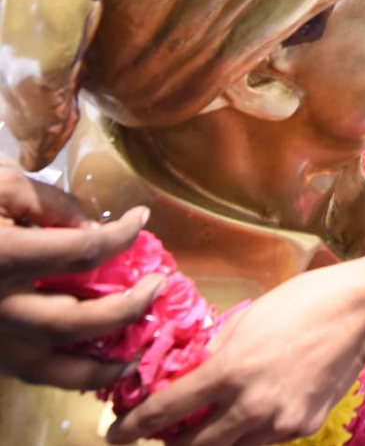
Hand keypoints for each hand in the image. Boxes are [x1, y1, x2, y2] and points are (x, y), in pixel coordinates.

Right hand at [0, 168, 159, 389]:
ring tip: (138, 352)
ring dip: (99, 364)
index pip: (80, 252)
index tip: (141, 220)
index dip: (121, 236)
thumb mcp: (2, 182)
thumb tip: (94, 231)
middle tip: (158, 286)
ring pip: (49, 365)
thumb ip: (50, 204)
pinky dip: (66, 375)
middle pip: (72, 320)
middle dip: (125, 308)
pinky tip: (96, 365)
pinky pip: (28, 371)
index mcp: (2, 257)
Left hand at [105, 255, 364, 445]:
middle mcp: (251, 405)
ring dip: (214, 440)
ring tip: (212, 422)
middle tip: (164, 435)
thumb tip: (190, 370)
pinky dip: (252, 431)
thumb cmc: (304, 302)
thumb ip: (215, 350)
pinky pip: (266, 440)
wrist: (362, 312)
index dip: (133, 427)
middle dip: (172, 444)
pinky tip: (257, 409)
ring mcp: (280, 422)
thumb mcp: (248, 318)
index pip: (167, 411)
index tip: (116, 433)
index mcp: (230, 371)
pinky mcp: (304, 427)